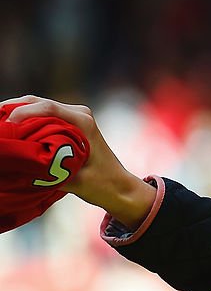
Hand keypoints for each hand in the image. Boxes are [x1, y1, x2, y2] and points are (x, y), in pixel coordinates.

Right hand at [0, 95, 155, 227]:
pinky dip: (24, 120)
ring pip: (37, 107)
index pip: (47, 107)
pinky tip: (10, 128)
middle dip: (12, 109)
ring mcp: (74, 117)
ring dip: (16, 113)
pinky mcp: (68, 124)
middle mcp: (79, 114)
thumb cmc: (102, 185)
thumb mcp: (74, 178)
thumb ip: (48, 168)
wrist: (120, 188)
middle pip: (37, 102)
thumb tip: (22, 161)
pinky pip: (41, 116)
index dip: (23, 113)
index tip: (6, 124)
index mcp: (83, 122)